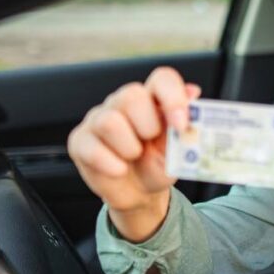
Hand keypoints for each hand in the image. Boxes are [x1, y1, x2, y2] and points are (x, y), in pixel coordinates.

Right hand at [67, 66, 199, 240]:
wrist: (140, 194)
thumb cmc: (158, 164)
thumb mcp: (178, 149)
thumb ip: (184, 122)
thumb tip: (192, 91)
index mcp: (152, 100)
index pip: (162, 79)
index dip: (173, 97)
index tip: (180, 124)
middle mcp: (123, 103)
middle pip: (131, 95)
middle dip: (148, 126)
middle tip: (150, 143)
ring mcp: (98, 119)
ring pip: (109, 121)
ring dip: (129, 147)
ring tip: (133, 157)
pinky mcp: (80, 141)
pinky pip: (91, 147)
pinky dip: (111, 164)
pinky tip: (119, 170)